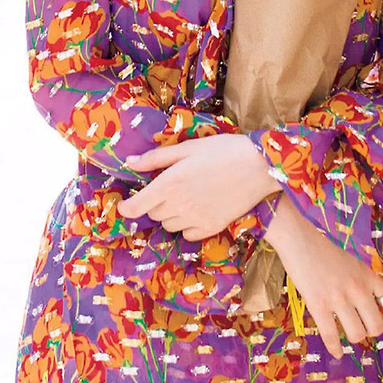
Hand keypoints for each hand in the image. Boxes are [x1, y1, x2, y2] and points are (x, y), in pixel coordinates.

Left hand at [118, 135, 278, 240]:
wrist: (258, 166)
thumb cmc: (222, 150)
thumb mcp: (187, 147)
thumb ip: (156, 158)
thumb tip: (130, 163)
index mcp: (169, 184)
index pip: (136, 207)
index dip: (126, 208)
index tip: (124, 204)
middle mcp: (179, 206)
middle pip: (153, 214)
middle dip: (154, 202)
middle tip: (168, 187)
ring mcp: (195, 220)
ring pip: (169, 225)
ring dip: (170, 214)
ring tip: (185, 196)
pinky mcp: (211, 229)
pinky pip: (187, 235)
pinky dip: (186, 225)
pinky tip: (197, 209)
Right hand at [265, 195, 382, 358]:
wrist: (299, 238)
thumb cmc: (324, 247)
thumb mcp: (352, 262)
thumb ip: (362, 282)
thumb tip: (368, 307)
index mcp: (368, 275)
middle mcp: (358, 289)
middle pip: (376, 325)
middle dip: (371, 330)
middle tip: (363, 327)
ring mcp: (338, 299)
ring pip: (357, 334)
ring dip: (354, 336)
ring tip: (347, 332)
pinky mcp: (318, 306)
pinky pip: (331, 336)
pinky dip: (335, 348)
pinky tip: (337, 352)